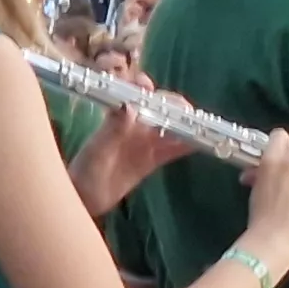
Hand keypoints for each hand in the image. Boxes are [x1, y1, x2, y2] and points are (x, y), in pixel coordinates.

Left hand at [68, 93, 198, 213]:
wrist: (81, 200)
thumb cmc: (84, 175)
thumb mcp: (97, 152)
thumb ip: (113, 130)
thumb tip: (129, 105)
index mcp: (119, 120)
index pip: (134, 95)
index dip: (145, 87)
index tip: (155, 89)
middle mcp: (134, 127)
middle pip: (160, 109)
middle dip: (177, 107)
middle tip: (194, 117)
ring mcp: (144, 143)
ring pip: (170, 127)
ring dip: (187, 125)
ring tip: (207, 127)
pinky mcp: (151, 160)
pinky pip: (172, 149)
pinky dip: (187, 145)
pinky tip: (203, 144)